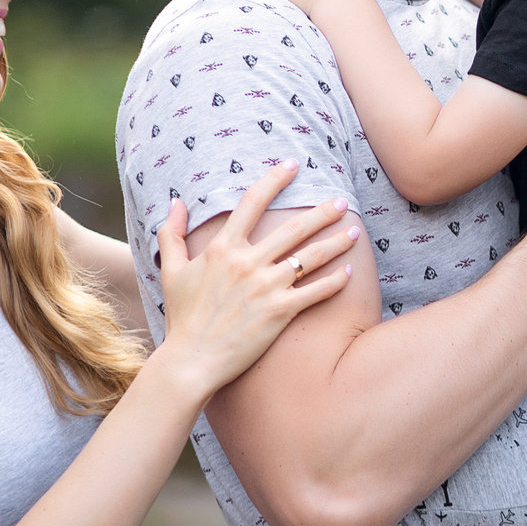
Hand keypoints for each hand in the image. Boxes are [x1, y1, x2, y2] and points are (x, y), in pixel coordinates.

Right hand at [152, 163, 355, 389]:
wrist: (192, 360)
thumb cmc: (182, 317)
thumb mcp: (171, 271)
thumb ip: (172, 234)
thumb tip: (176, 201)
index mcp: (222, 249)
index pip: (252, 203)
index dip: (275, 180)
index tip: (293, 165)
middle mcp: (247, 263)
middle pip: (293, 228)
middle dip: (322, 212)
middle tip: (342, 201)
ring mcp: (265, 287)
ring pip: (310, 257)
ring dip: (336, 242)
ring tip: (355, 231)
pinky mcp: (280, 311)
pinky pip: (316, 291)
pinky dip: (336, 281)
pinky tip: (349, 271)